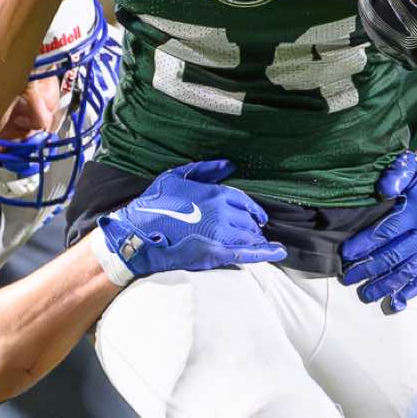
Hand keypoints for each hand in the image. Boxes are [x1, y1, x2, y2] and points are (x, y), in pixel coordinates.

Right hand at [96, 159, 286, 280]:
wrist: (138, 232)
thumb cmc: (154, 203)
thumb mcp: (177, 176)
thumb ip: (206, 169)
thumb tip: (229, 165)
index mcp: (216, 193)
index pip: (245, 202)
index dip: (253, 210)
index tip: (257, 216)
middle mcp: (223, 212)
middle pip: (248, 220)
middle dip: (251, 226)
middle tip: (252, 231)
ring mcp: (221, 233)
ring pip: (249, 236)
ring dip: (253, 239)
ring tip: (256, 243)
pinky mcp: (217, 252)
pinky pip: (249, 252)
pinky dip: (266, 252)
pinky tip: (278, 252)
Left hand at [340, 152, 416, 311]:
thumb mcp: (409, 168)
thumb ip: (396, 175)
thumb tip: (384, 188)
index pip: (385, 232)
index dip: (363, 244)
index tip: (344, 254)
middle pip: (393, 256)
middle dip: (367, 269)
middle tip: (346, 279)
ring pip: (406, 271)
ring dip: (385, 285)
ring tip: (364, 294)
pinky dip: (410, 290)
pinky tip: (395, 303)